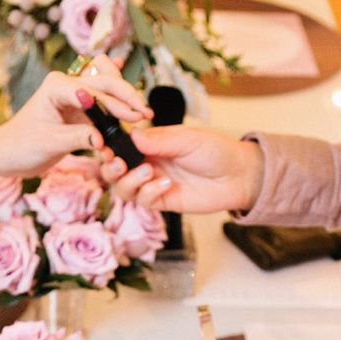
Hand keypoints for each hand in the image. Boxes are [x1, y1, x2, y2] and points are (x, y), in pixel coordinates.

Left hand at [0, 62, 151, 176]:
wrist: (9, 154)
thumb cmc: (22, 145)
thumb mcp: (51, 143)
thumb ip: (78, 138)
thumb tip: (103, 140)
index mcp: (58, 85)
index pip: (95, 92)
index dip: (117, 104)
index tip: (135, 117)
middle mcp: (68, 86)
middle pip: (106, 84)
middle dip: (127, 98)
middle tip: (146, 114)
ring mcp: (74, 98)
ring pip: (107, 95)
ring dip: (125, 105)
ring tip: (143, 118)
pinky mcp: (78, 113)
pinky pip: (102, 111)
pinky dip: (116, 117)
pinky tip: (131, 124)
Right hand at [100, 125, 262, 212]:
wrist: (237, 176)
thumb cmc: (215, 150)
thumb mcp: (186, 138)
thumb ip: (158, 140)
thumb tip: (132, 135)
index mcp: (150, 143)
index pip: (119, 146)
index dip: (107, 147)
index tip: (103, 145)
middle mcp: (147, 163)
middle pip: (114, 171)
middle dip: (110, 168)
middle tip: (118, 164)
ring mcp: (153, 184)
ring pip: (124, 189)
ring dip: (129, 181)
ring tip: (148, 173)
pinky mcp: (163, 202)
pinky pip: (144, 201)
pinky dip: (150, 193)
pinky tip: (166, 184)